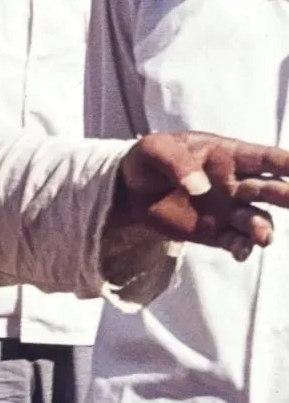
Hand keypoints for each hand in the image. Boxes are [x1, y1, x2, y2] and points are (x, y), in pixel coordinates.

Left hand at [115, 132, 288, 259]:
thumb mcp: (153, 149)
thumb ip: (175, 162)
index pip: (266, 158)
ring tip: (261, 236)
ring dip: (263, 228)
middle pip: (272, 189)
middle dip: (287, 194)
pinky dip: (242, 248)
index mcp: (229, 155)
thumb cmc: (148, 160)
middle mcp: (237, 183)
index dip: (288, 162)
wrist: (130, 190)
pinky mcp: (217, 232)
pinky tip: (240, 253)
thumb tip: (200, 187)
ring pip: (258, 220)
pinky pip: (237, 242)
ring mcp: (229, 209)